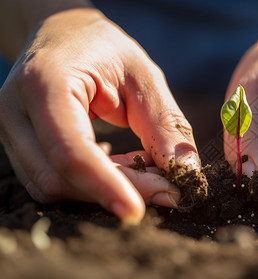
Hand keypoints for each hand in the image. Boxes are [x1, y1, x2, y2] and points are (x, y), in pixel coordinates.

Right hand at [0, 8, 198, 223]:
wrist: (63, 35)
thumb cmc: (105, 49)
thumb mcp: (144, 78)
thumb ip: (165, 126)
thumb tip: (187, 175)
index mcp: (45, 83)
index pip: (70, 150)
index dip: (106, 186)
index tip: (139, 211)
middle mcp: (15, 110)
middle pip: (59, 177)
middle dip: (115, 190)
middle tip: (164, 186)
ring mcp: (10, 131)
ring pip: (53, 186)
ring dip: (105, 188)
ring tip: (141, 166)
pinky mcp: (18, 146)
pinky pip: (52, 181)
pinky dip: (91, 183)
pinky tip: (118, 164)